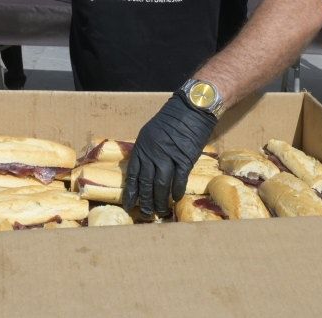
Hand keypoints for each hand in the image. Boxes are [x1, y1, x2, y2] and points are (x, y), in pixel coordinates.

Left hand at [123, 92, 216, 216]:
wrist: (191, 109)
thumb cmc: (172, 120)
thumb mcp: (151, 132)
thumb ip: (147, 151)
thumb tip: (144, 169)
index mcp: (142, 147)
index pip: (133, 175)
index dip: (131, 192)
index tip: (130, 205)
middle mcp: (152, 153)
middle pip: (146, 183)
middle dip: (145, 201)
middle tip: (147, 214)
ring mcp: (168, 156)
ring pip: (161, 185)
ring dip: (160, 201)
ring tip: (161, 211)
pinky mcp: (184, 159)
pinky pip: (179, 180)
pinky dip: (176, 191)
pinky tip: (175, 199)